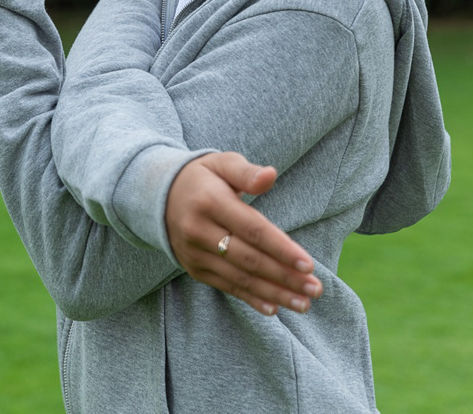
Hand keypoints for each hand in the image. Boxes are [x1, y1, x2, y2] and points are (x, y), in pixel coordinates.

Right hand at [165, 152, 323, 316]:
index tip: (308, 265)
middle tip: (315, 289)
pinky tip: (274, 308)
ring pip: (240, 278)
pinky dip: (251, 299)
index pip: (252, 230)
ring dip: (274, 293)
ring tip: (303, 303)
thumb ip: (246, 172)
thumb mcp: (221, 163)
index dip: (281, 249)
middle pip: (249, 259)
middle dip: (285, 277)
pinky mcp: (194, 269)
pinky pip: (227, 286)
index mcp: (210, 201)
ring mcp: (195, 253)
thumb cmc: (202, 178)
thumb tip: (271, 176)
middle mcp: (199, 230)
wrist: (157, 197)